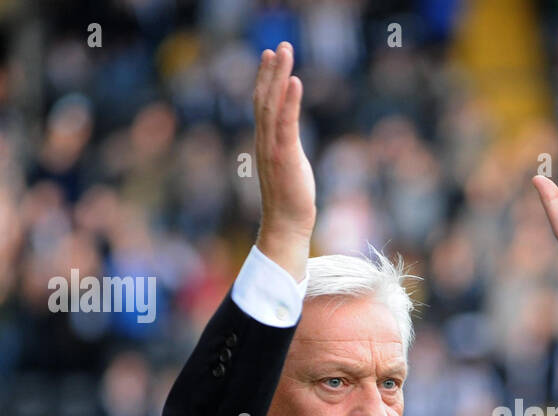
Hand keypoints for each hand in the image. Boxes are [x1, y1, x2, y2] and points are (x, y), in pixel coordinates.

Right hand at [253, 42, 314, 281]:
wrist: (286, 227)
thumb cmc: (291, 201)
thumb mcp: (290, 165)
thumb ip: (287, 147)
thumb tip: (291, 139)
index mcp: (265, 142)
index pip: (263, 104)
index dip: (265, 79)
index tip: (270, 56)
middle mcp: (264, 141)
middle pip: (264, 98)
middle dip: (271, 70)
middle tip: (279, 46)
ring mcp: (272, 148)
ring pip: (272, 105)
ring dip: (279, 76)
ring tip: (284, 52)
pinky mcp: (285, 157)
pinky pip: (286, 124)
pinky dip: (289, 101)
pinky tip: (294, 81)